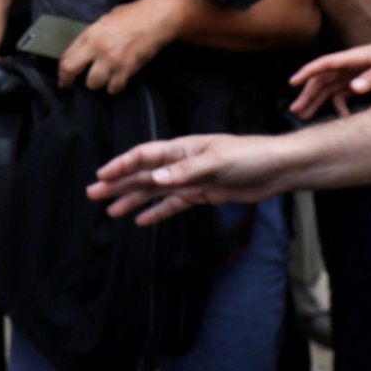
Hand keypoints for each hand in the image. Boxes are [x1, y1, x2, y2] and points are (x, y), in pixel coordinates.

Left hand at [58, 0, 183, 94]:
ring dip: (97, 85)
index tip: (64, 78)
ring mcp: (112, 59)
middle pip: (71, 70)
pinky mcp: (127, 68)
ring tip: (101, 80)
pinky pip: (114, 88)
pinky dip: (114, 88)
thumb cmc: (133, 15)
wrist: (157, 18)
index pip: (66, 57)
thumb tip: (83, 49)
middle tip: (71, 87)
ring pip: (93, 84)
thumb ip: (93, 36)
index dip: (62, 71)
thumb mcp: (106, 20)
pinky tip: (116, 82)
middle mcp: (98, 47)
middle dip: (69, 82)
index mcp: (90, 34)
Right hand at [87, 133, 291, 224]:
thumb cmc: (249, 156)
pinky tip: (141, 221)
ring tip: (110, 210)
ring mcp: (190, 179)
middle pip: (144, 174)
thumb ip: (186, 172)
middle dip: (119, 183)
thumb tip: (156, 179)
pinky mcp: (201, 194)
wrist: (277, 169)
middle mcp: (182, 163)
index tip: (102, 175)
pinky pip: (173, 204)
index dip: (122, 165)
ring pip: (154, 190)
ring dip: (132, 199)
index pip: (145, 156)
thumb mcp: (217, 161)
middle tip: (93, 193)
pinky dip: (157, 212)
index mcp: (183, 149)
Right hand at [289, 27, 370, 117]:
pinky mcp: (367, 81)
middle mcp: (354, 64)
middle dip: (308, 94)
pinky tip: (343, 118)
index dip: (307, 72)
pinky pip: (346, 94)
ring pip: (331, 88)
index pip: (326, 63)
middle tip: (296, 111)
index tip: (292, 83)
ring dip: (319, 101)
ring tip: (307, 116)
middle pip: (324, 79)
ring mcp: (359, 73)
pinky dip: (341, 105)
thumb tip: (353, 88)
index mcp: (357, 57)